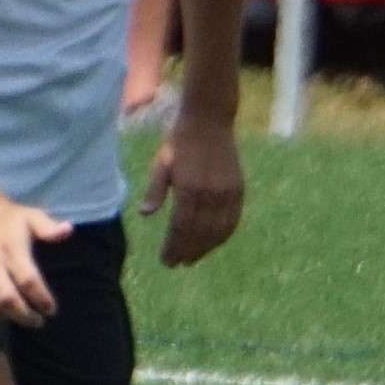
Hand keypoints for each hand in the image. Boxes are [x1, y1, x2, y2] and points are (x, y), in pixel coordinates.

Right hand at [0, 199, 68, 327]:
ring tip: (18, 315)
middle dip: (25, 315)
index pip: (28, 279)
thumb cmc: (6, 219)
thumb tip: (67, 230)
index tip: (51, 309)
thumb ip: (48, 227)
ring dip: (4, 317)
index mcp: (9, 246)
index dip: (41, 298)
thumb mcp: (30, 215)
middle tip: (38, 320)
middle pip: (6, 298)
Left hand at [143, 115, 244, 266]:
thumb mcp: (162, 162)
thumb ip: (156, 189)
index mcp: (189, 188)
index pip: (181, 228)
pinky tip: (215, 243)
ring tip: (193, 258)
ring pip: (218, 230)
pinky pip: (233, 219)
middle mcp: (210, 194)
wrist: (210, 121)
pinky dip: (224, 235)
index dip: (174, 247)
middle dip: (188, 251)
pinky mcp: (238, 189)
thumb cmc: (180, 140)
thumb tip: (145, 214)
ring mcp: (227, 193)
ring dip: (206, 248)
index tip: (166, 260)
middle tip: (177, 264)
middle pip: (199, 233)